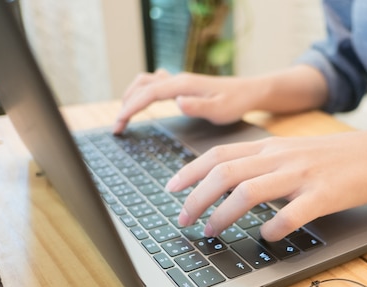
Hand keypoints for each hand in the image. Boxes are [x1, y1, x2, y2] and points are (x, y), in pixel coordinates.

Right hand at [114, 69, 258, 133]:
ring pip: (146, 82)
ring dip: (131, 97)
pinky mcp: (182, 86)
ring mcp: (179, 82)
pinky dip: (142, 93)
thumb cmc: (236, 103)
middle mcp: (178, 80)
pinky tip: (141, 105)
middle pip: (142, 86)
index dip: (131, 108)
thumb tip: (177, 102)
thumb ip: (198, 107)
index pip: (148, 93)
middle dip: (126, 105)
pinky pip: (155, 84)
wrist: (248, 92)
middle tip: (118, 127)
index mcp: (183, 85)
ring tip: (124, 117)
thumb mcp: (219, 110)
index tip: (120, 124)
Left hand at [165, 131, 366, 240]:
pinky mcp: (322, 194)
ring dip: (223, 214)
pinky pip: (291, 213)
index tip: (170, 189)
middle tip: (182, 219)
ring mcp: (300, 175)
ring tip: (211, 231)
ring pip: (249, 191)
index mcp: (269, 147)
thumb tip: (226, 184)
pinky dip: (273, 227)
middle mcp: (279, 157)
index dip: (189, 171)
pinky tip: (266, 236)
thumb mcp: (289, 151)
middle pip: (225, 172)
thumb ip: (259, 163)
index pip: (219, 154)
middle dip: (196, 197)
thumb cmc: (329, 157)